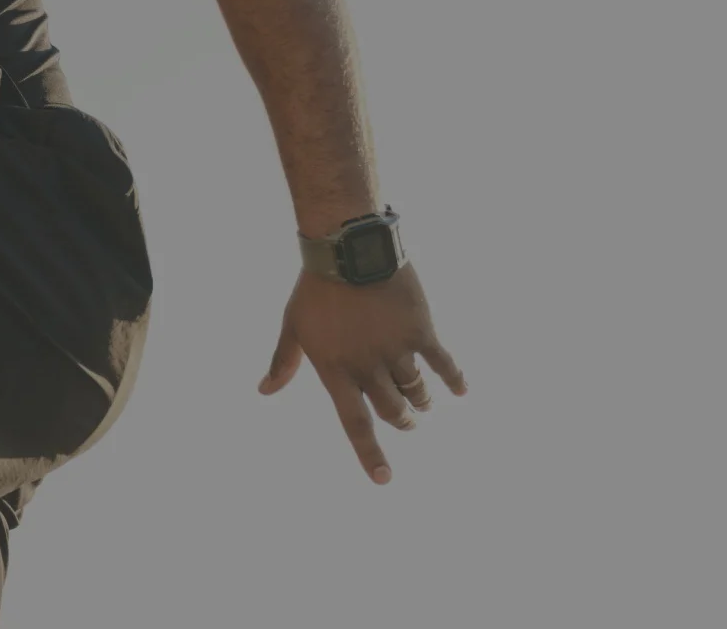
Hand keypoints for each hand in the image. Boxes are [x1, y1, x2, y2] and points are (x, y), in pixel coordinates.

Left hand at [259, 264, 464, 484]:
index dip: (369, 453)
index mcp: (335, 370)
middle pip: (392, 410)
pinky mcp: (420, 331)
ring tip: (424, 403)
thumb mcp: (293, 325)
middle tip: (409, 422)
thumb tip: (264, 390)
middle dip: (403, 422)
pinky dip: (454, 378)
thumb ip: (283, 362)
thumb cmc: (316, 288)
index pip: (354, 423)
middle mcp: (368, 367)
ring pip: (416, 391)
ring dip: (422, 401)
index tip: (384, 479)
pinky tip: (462, 390)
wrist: (349, 248)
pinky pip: (443, 362)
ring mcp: (396, 350)